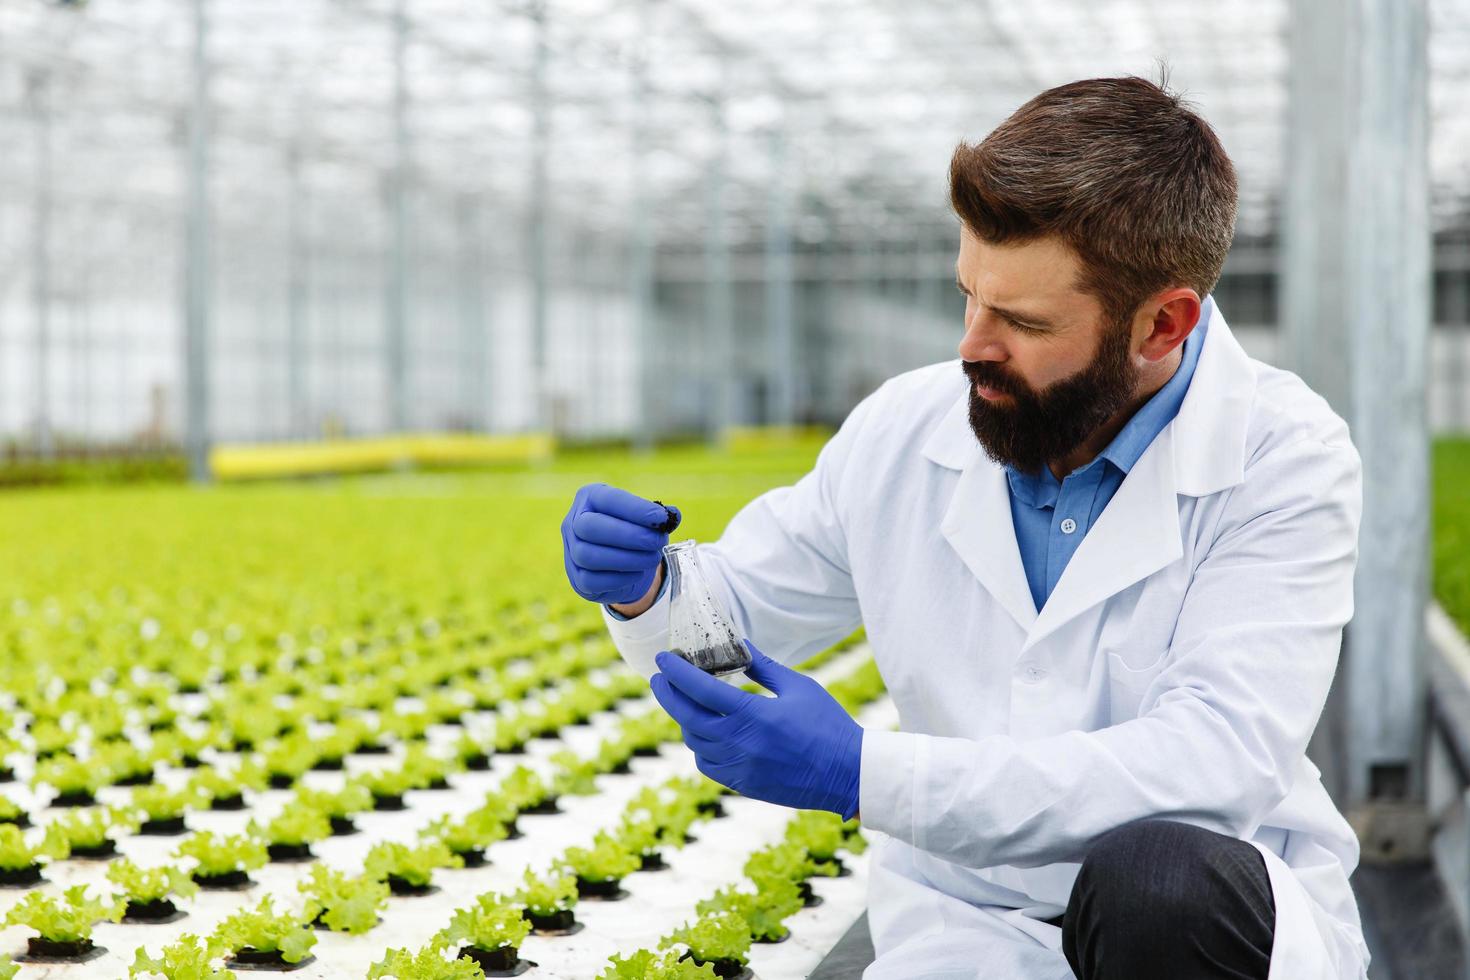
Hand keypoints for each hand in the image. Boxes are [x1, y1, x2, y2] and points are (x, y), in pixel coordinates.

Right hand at [562, 484, 680, 605]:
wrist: (617, 563)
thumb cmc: (631, 531)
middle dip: (630, 535)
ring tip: (652, 558)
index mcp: (589, 498)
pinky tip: (638, 573)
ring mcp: (571, 552)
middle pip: (591, 527)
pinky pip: (593, 580)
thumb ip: (658, 515)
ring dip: (628, 559)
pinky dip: (620, 578)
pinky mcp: (577, 579)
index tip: (661, 518)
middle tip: (657, 541)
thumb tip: (673, 516)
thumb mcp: (643, 518)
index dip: (636, 509)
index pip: (608, 500)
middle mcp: (572, 522)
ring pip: (590, 556)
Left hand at [650, 640, 862, 818]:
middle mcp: (739, 744)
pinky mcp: (744, 785)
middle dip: (667, 694)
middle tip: (660, 678)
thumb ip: (763, 666)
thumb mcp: (798, 686)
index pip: (699, 689)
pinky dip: (700, 747)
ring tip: (686, 701)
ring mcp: (739, 768)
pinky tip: (706, 733)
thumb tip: (738, 643)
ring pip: (694, 742)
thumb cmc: (828, 724)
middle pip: (686, 717)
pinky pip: (708, 765)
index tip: (663, 658)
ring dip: (685, 719)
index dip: (676, 671)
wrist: (848, 773)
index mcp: (752, 715)